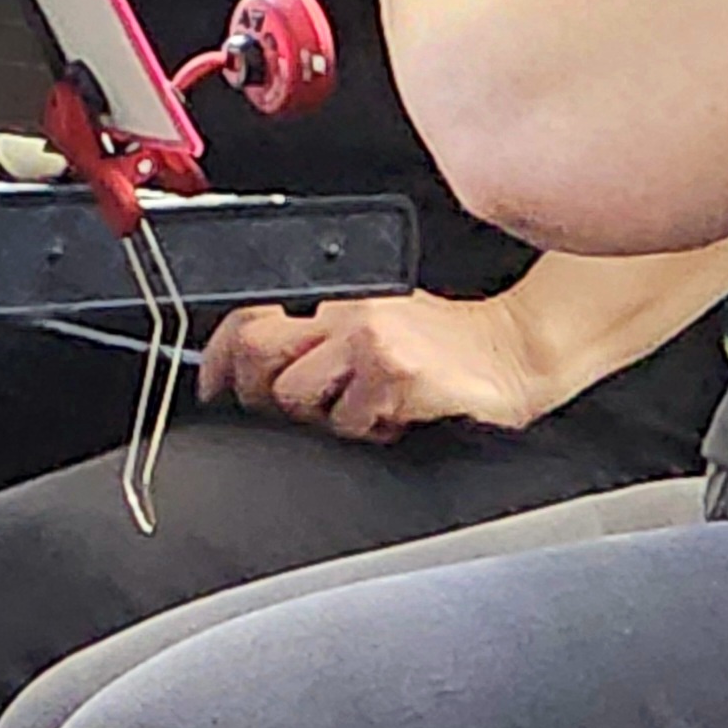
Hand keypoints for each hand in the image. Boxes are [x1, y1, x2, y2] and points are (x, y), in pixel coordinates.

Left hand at [198, 291, 552, 440]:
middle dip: (258, 394)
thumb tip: (251, 366)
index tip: (212, 387)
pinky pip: (347, 422)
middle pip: (257, 352)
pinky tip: (392, 419)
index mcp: (336, 296)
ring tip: (357, 411)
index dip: (217, 358)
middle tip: (288, 412)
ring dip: (320, 418)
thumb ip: (320, 335)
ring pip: (295, 396)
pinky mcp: (395, 373)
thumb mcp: (377, 321)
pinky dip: (365, 431)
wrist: (514, 352)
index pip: (249, 316)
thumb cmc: (445, 343)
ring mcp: (370, 341)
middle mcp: (347, 311)